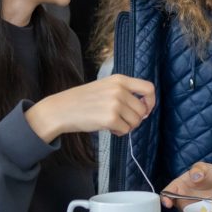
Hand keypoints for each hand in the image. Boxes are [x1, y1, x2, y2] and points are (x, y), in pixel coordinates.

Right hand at [26, 74, 155, 142]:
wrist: (61, 109)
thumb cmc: (83, 100)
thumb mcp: (105, 87)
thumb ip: (124, 93)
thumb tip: (145, 110)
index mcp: (119, 79)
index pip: (148, 88)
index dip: (150, 101)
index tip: (145, 109)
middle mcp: (119, 89)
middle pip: (142, 109)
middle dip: (135, 118)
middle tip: (121, 120)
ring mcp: (115, 104)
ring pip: (136, 121)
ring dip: (127, 126)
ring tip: (112, 123)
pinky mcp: (110, 118)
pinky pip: (125, 130)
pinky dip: (119, 132)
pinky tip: (108, 128)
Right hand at [160, 162, 211, 210]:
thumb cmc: (207, 174)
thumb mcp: (204, 168)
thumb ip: (199, 169)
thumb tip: (195, 176)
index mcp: (178, 185)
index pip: (167, 192)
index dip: (165, 198)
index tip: (168, 204)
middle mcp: (181, 197)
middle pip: (174, 206)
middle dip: (179, 208)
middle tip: (188, 210)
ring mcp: (188, 206)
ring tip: (202, 210)